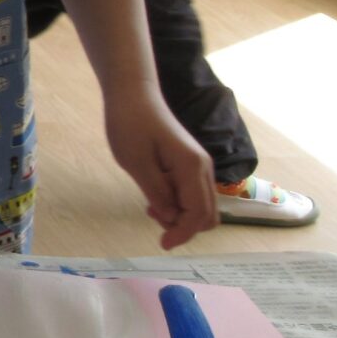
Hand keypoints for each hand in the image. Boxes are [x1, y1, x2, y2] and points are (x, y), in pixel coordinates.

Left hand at [103, 97, 216, 248]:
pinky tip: (155, 196)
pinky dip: (178, 203)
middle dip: (183, 225)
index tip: (162, 243)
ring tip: (150, 205)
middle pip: (207, 214)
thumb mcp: (136, 162)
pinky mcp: (190, 164)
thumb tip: (171, 217)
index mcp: (192, 168)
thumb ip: (156, 192)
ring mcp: (199, 165)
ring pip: (200, 205)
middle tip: (152, 215)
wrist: (133, 94)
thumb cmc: (129, 124)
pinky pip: (192, 193)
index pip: (198, 214)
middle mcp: (203, 168)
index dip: (183, 233)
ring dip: (180, 214)